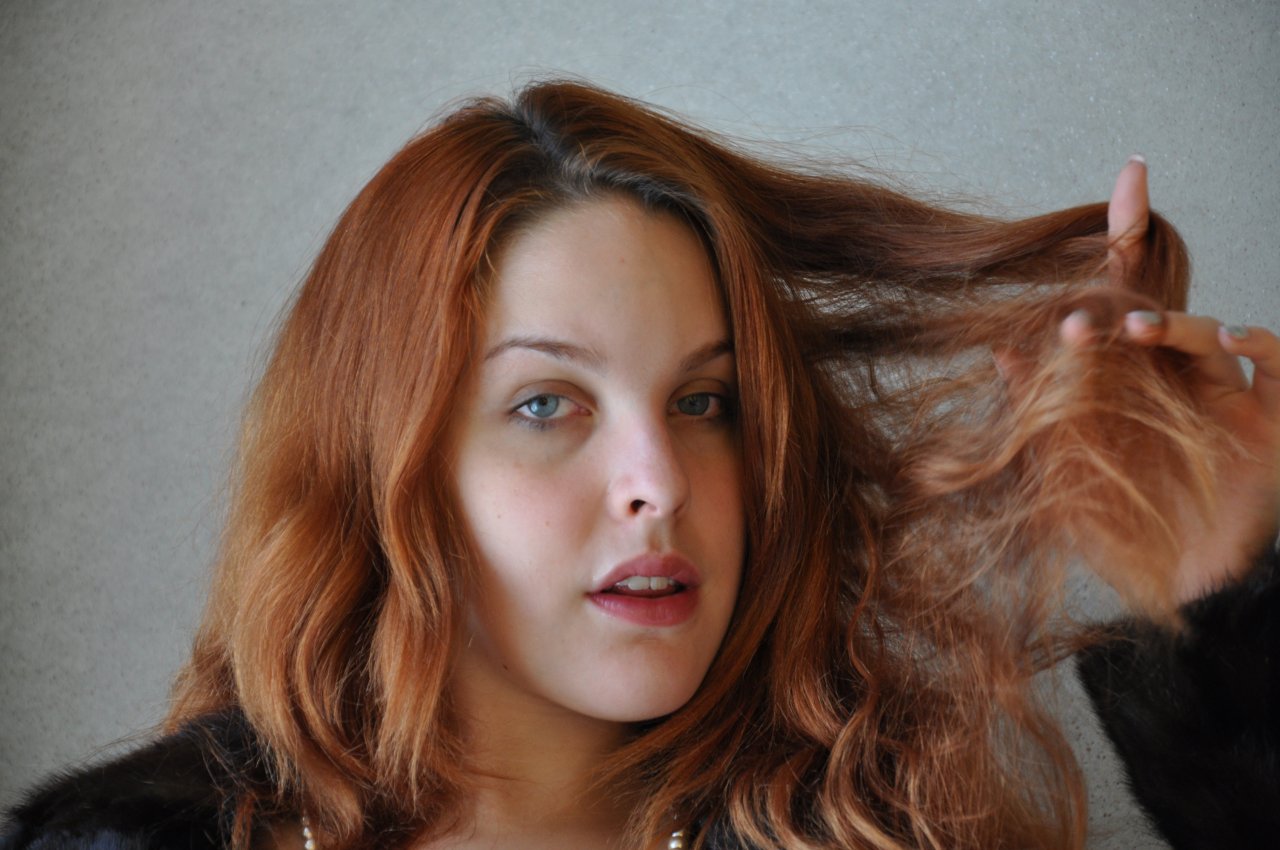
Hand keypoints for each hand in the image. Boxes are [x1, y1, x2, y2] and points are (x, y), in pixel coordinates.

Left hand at [1076, 157, 1279, 603]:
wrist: (1169, 581)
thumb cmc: (1114, 519)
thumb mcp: (1060, 464)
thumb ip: (1033, 406)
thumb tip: (998, 347)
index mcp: (1123, 372)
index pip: (1119, 294)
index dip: (1128, 232)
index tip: (1131, 174)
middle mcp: (1171, 371)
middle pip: (1158, 302)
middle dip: (1130, 282)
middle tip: (1089, 298)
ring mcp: (1220, 391)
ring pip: (1204, 333)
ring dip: (1172, 325)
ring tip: (1136, 330)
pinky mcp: (1265, 420)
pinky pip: (1269, 369)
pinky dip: (1257, 347)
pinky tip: (1228, 338)